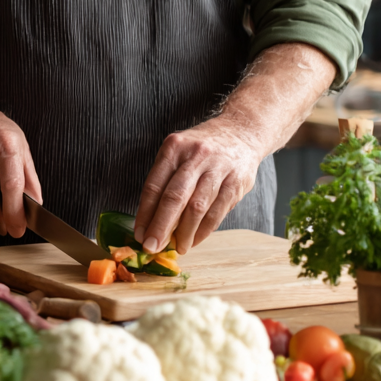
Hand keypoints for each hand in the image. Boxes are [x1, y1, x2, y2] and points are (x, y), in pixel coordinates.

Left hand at [133, 117, 262, 254]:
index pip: (154, 185)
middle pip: (174, 197)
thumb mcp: (177, 150)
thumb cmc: (201, 147)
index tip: (139, 233)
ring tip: (177, 248)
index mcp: (173, 147)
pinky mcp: (236, 183)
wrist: (240, 132)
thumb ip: (165, 179)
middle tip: (152, 247)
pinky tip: (195, 240)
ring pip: (197, 208)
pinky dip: (204, 231)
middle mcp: (195, 156)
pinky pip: (217, 212)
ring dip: (185, 233)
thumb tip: (150, 218)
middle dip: (161, 226)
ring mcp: (218, 169)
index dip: (145, 212)